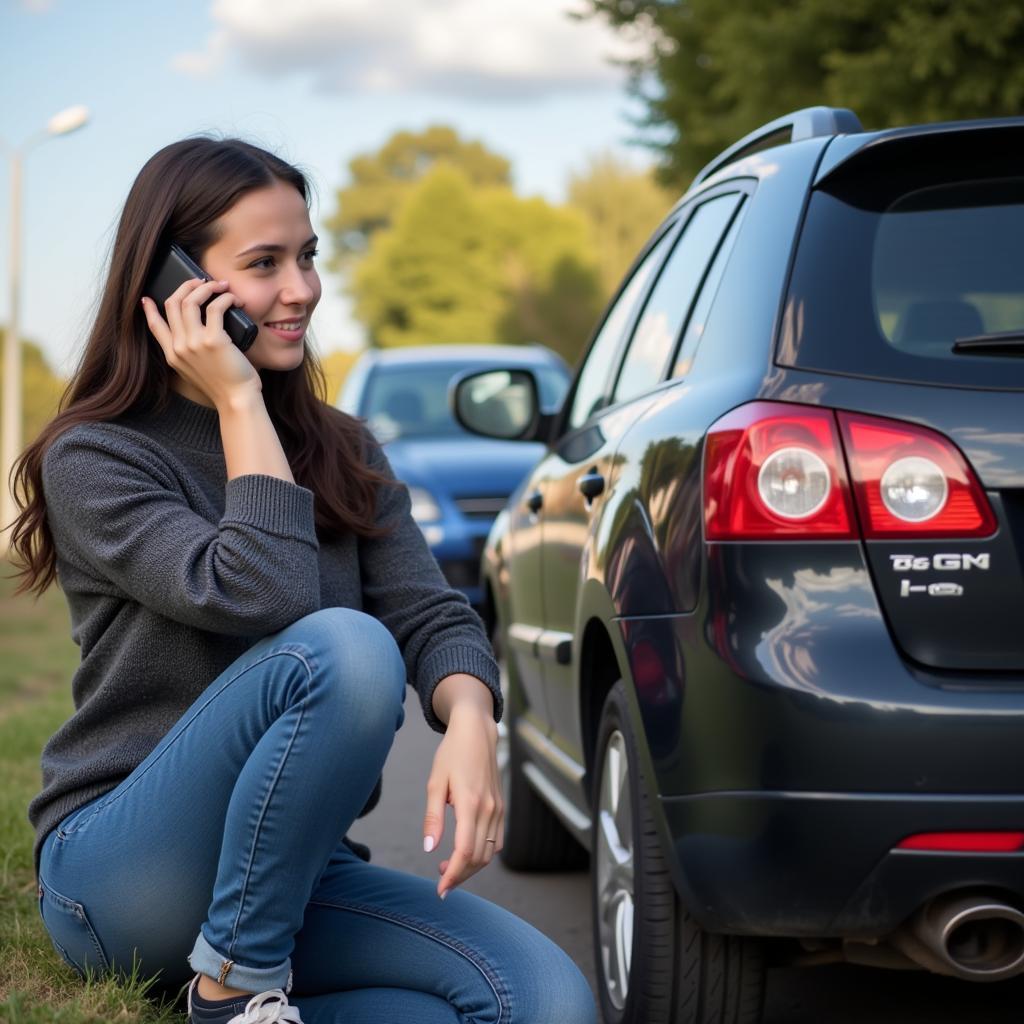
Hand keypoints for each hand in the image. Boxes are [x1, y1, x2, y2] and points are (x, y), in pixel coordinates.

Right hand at [141, 277, 257, 408]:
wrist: (237, 400)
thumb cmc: (225, 386)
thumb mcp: (196, 371)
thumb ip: (191, 354)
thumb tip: (198, 332)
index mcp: (172, 355)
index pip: (154, 326)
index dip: (149, 309)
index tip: (147, 298)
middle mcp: (179, 347)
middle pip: (172, 303)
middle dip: (187, 286)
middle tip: (202, 281)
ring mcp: (194, 343)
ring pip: (191, 300)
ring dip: (207, 288)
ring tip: (221, 286)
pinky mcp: (213, 340)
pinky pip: (215, 307)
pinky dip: (225, 298)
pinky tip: (233, 300)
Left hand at [422, 700, 503, 898]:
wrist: (477, 732)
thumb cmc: (452, 754)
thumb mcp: (435, 783)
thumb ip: (433, 817)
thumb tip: (429, 848)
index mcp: (470, 803)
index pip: (465, 851)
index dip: (453, 874)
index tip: (440, 889)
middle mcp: (489, 809)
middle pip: (478, 858)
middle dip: (460, 876)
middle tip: (440, 882)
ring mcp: (498, 809)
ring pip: (489, 853)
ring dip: (471, 867)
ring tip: (449, 867)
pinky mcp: (501, 807)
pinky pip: (497, 841)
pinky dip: (483, 854)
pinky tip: (466, 851)